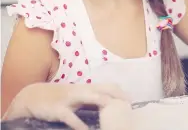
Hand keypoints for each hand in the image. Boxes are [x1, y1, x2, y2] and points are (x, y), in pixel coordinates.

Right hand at [3, 83, 128, 129]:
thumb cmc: (58, 99)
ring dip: (102, 102)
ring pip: (89, 97)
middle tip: (127, 107)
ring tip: (113, 111)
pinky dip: (78, 124)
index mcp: (86, 88)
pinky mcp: (58, 109)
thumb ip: (90, 102)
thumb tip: (106, 109)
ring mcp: (70, 98)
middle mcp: (81, 90)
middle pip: (103, 89)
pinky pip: (70, 116)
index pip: (108, 86)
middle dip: (116, 96)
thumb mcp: (76, 98)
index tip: (131, 101)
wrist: (34, 96)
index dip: (120, 92)